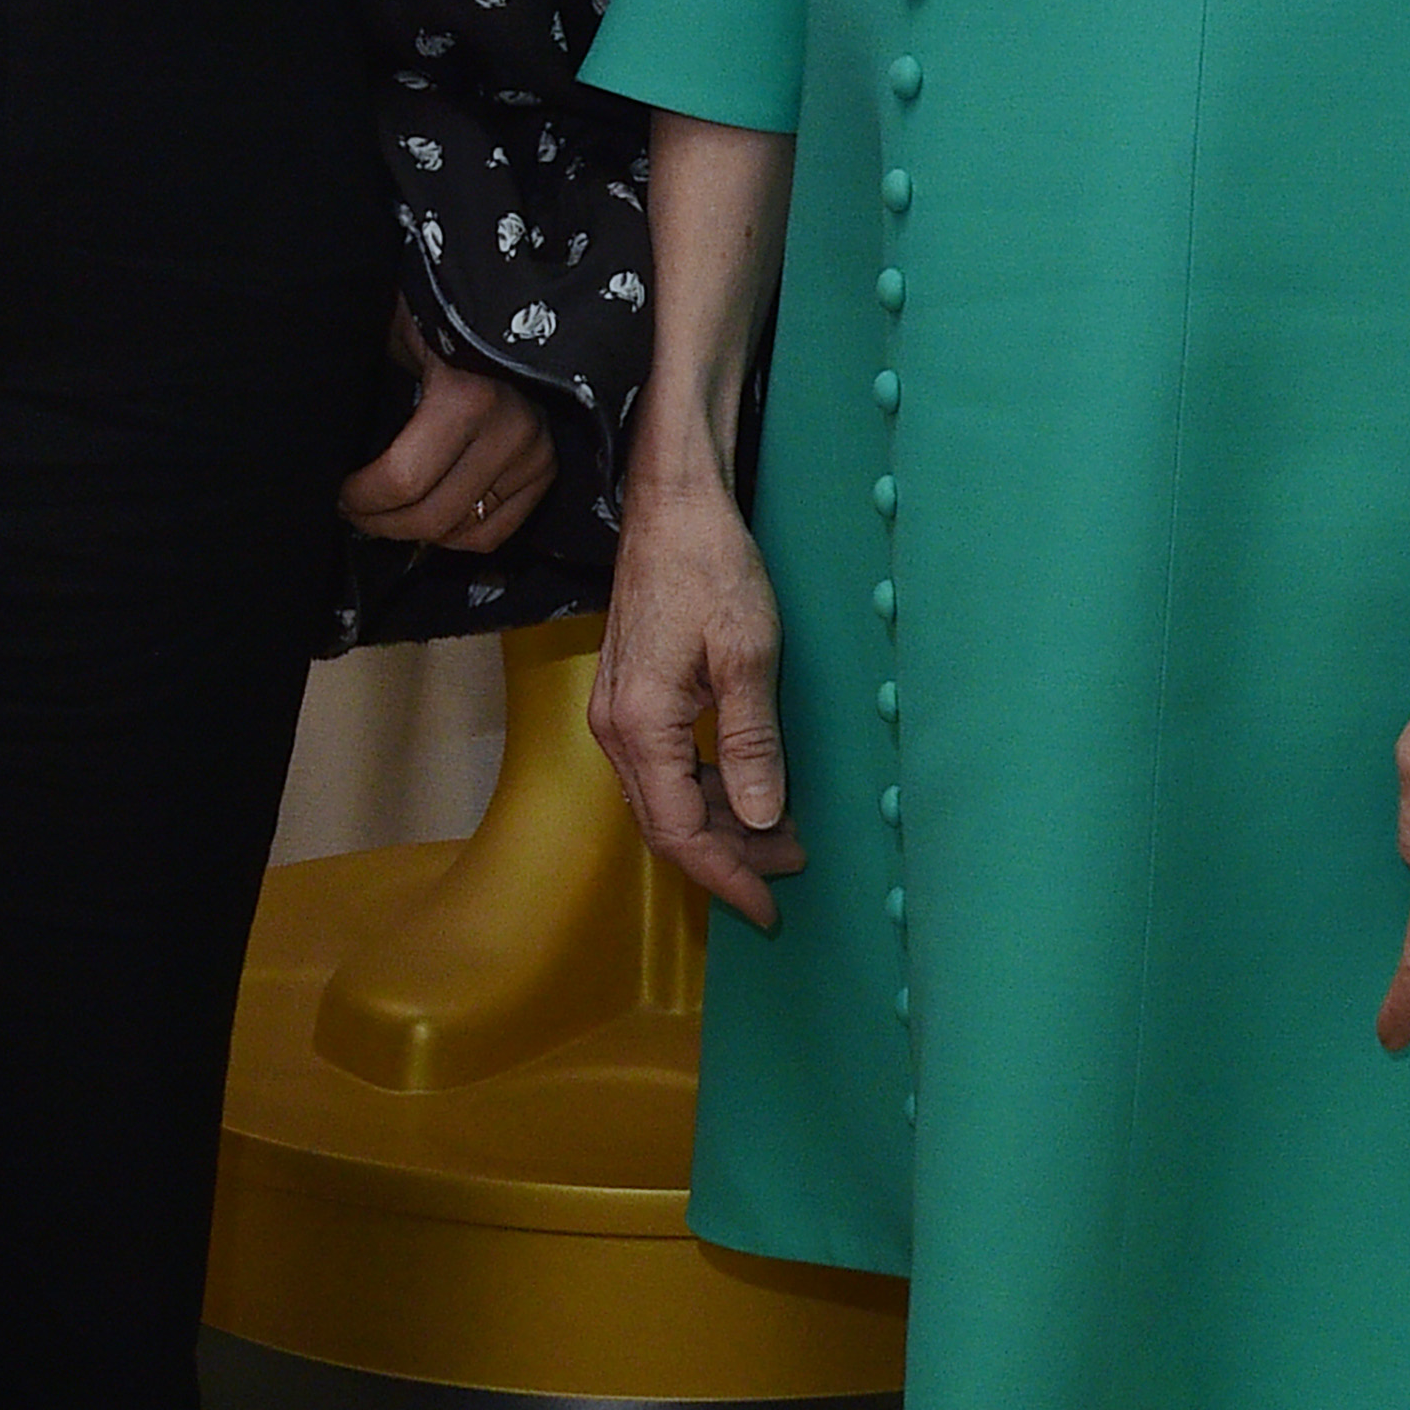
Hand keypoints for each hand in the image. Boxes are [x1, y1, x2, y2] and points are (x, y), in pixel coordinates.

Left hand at [337, 307, 557, 557]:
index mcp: (468, 396)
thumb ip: (369, 387)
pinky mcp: (546, 467)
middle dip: (382, 522)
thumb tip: (320, 441)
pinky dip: (459, 533)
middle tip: (356, 510)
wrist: (501, 300)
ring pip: (464, 531)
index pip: (402, 480)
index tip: (341, 491)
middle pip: (433, 517)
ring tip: (389, 512)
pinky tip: (431, 515)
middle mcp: (511, 429)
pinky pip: (497, 530)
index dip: (361, 498)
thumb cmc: (436, 314)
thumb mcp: (395, 335)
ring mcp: (534, 451)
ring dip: (418, 532)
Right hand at [589, 464, 806, 930]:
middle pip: (668, 824)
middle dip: (730, 857)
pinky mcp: (630, 694)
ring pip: (665, 798)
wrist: (673, 500)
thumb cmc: (710, 564)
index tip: (770, 909)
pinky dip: (707, 788)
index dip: (727, 877)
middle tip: (793, 868)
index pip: (680, 832)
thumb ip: (754, 742)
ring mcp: (618, 711)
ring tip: (784, 834)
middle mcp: (616, 727)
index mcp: (641, 724)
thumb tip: (763, 821)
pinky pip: (663, 767)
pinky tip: (748, 788)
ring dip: (722, 823)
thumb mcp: (749, 653)